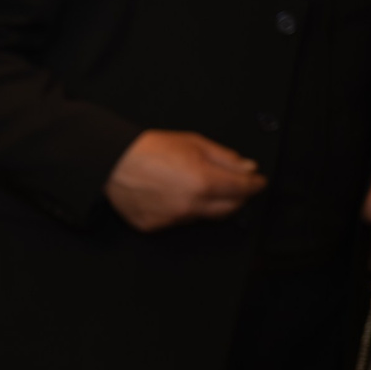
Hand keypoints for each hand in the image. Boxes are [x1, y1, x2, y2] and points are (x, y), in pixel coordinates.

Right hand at [104, 130, 264, 231]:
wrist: (112, 163)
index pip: (242, 188)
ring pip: (203, 215)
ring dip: (208, 203)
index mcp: (204, 182)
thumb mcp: (194, 143)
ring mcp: (172, 219)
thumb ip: (225, 158)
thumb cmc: (149, 149)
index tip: (258, 181)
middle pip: (229, 208)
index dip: (255, 184)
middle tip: (234, 185)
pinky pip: (178, 221)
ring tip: (193, 185)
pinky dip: (182, 210)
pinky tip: (171, 195)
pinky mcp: (155, 226)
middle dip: (237, 197)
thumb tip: (247, 168)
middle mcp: (190, 205)